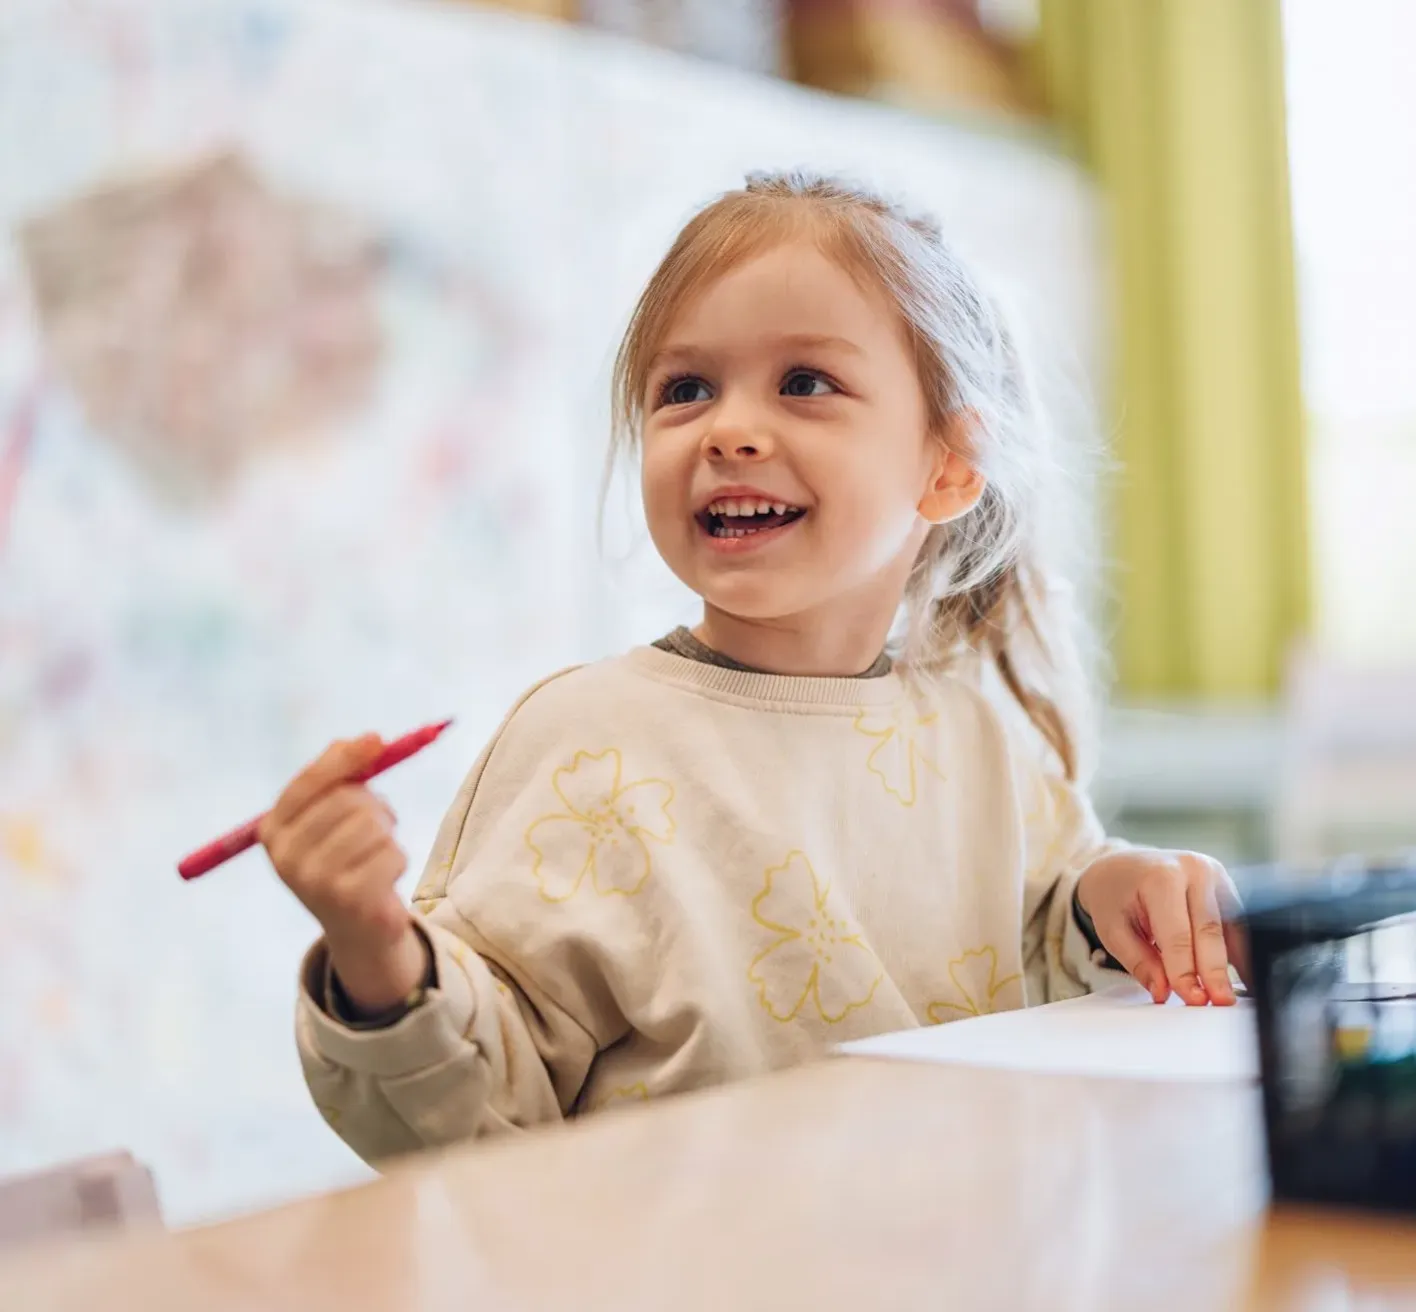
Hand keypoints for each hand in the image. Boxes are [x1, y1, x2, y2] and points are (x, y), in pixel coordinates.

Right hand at [259, 736, 424, 1012]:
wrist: (357, 927)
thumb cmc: (346, 858)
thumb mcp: (333, 815)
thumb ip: (342, 774)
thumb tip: (368, 739)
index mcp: (274, 831)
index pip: (309, 781)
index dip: (345, 757)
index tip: (377, 740)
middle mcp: (286, 857)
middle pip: (348, 800)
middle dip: (374, 804)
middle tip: (378, 823)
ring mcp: (315, 882)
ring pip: (374, 826)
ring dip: (388, 834)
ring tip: (377, 853)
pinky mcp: (349, 901)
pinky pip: (393, 854)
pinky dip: (398, 860)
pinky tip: (383, 878)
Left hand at [1075, 849, 1246, 1005]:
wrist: (1120, 866)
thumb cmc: (1114, 894)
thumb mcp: (1113, 929)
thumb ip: (1139, 961)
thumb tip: (1164, 991)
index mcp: (1162, 876)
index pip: (1178, 933)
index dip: (1187, 970)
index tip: (1192, 998)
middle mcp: (1194, 870)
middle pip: (1210, 930)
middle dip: (1215, 971)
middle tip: (1218, 1002)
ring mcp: (1215, 875)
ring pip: (1232, 927)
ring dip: (1233, 964)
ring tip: (1229, 995)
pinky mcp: (1226, 886)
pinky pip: (1237, 924)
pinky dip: (1237, 952)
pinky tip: (1238, 977)